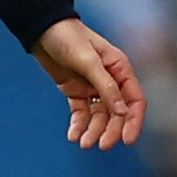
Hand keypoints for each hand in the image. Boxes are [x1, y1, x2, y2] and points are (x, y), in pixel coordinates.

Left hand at [32, 18, 145, 150]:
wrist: (42, 30)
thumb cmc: (69, 37)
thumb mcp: (89, 60)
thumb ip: (106, 86)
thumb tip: (122, 111)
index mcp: (119, 68)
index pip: (134, 99)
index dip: (134, 120)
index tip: (127, 140)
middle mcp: (109, 80)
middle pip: (116, 112)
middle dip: (110, 130)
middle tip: (102, 145)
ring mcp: (92, 86)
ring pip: (99, 116)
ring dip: (93, 131)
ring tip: (83, 143)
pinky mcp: (75, 91)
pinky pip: (81, 113)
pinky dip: (78, 125)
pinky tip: (73, 135)